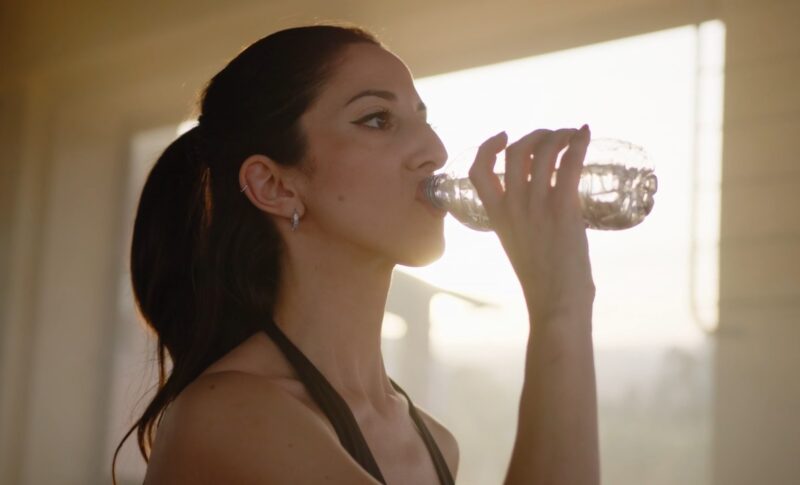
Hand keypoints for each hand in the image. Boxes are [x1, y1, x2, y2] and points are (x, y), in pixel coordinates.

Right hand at [468, 126, 594, 325]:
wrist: (555, 301)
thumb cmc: (542, 281)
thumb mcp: (518, 244)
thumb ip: (523, 221)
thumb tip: (547, 208)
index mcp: (496, 215)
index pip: (477, 171)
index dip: (488, 147)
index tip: (503, 137)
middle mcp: (512, 205)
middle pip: (515, 152)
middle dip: (535, 136)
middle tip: (553, 137)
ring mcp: (536, 204)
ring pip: (543, 151)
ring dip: (559, 135)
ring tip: (574, 135)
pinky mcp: (562, 207)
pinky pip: (569, 162)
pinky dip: (578, 142)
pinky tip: (586, 134)